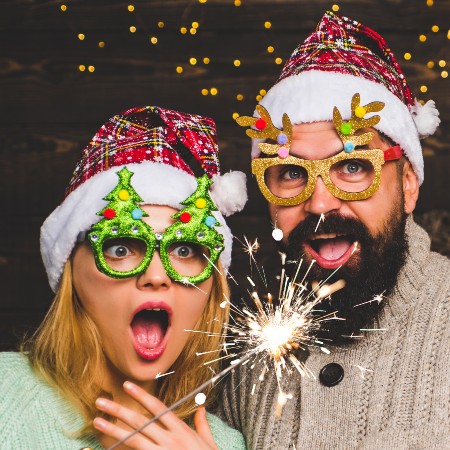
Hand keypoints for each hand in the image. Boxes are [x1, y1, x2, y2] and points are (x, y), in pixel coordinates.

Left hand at [93, 381, 218, 449]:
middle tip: (101, 401)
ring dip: (113, 430)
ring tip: (97, 421)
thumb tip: (201, 408)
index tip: (127, 385)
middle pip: (140, 421)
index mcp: (181, 430)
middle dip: (119, 410)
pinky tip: (107, 447)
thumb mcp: (209, 443)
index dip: (141, 396)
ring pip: (133, 439)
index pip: (157, 408)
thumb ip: (201, 425)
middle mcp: (169, 440)